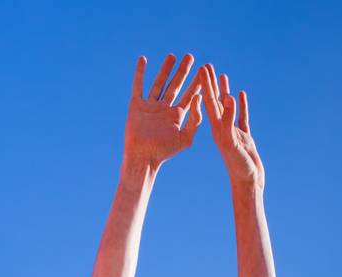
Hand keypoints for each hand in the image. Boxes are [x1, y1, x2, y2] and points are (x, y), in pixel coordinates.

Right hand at [122, 52, 203, 169]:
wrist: (143, 156)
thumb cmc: (164, 152)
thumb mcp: (185, 138)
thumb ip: (195, 119)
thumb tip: (199, 98)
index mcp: (176, 116)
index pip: (189, 95)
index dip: (196, 83)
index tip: (204, 70)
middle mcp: (164, 109)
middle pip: (176, 85)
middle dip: (183, 71)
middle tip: (191, 57)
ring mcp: (150, 106)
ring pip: (159, 83)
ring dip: (166, 69)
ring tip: (173, 56)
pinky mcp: (137, 105)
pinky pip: (138, 85)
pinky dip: (140, 72)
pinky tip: (143, 59)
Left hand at [199, 64, 265, 189]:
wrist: (248, 184)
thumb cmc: (239, 167)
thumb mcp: (232, 141)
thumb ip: (229, 120)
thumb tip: (227, 97)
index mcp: (216, 129)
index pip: (208, 102)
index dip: (205, 84)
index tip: (201, 67)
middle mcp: (221, 129)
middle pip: (214, 101)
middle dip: (210, 84)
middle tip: (206, 65)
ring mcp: (232, 133)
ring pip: (226, 107)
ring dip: (223, 91)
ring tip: (221, 75)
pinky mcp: (243, 137)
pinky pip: (240, 117)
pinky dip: (240, 105)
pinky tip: (239, 94)